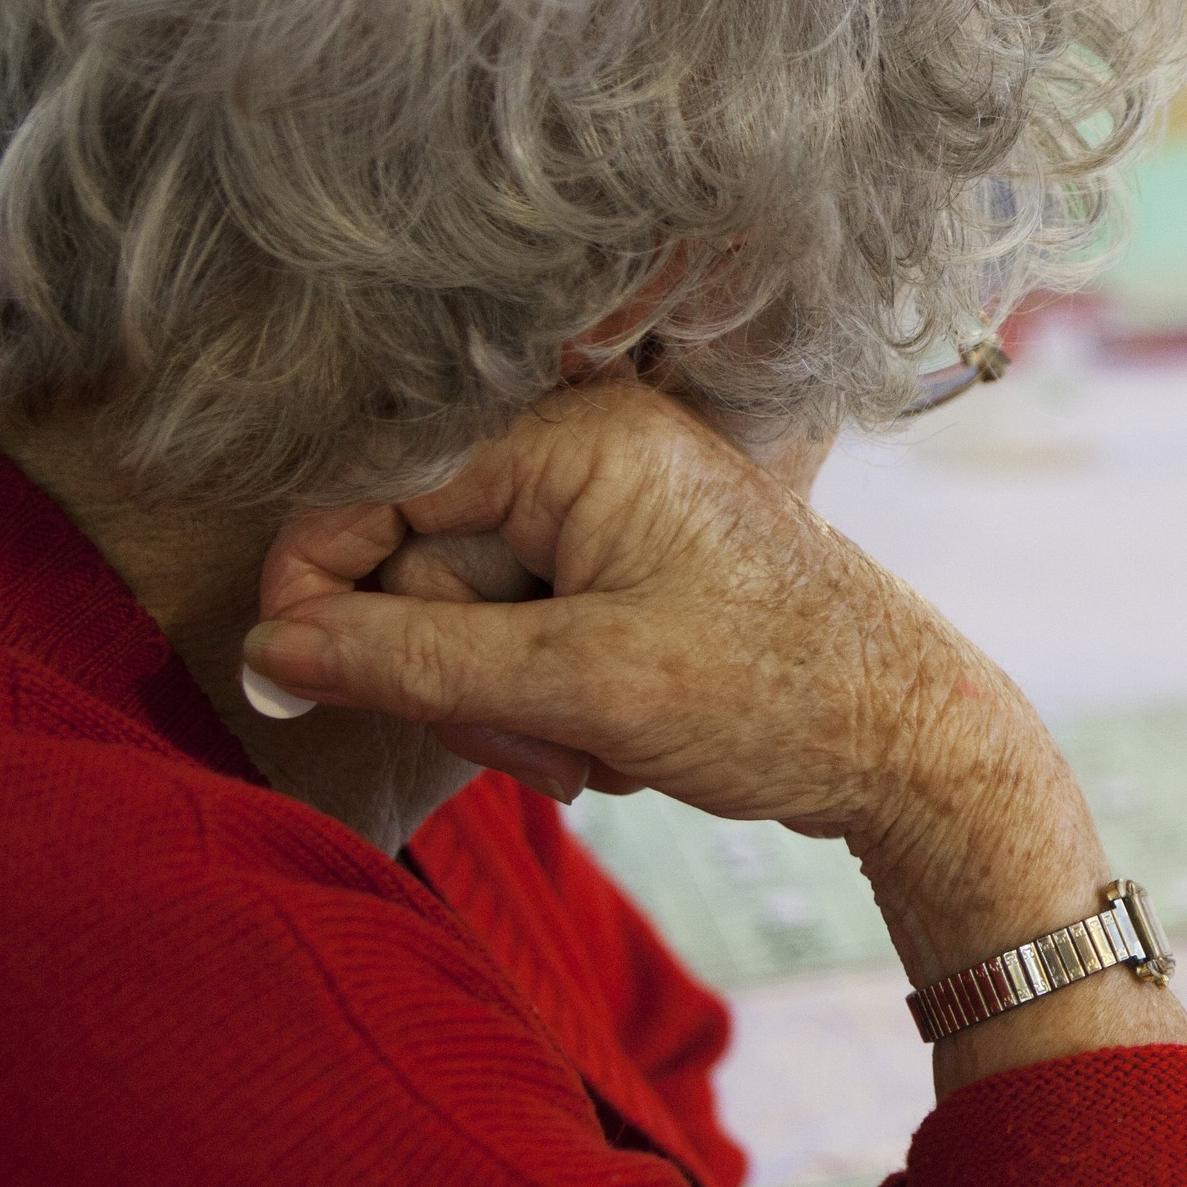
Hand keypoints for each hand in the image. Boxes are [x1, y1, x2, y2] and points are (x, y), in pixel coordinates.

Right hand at [238, 378, 1186, 1081]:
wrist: (913, 748)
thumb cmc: (777, 696)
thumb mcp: (579, 685)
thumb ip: (410, 661)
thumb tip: (274, 649)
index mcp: (576, 439)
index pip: (378, 491)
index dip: (322, 589)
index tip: (286, 675)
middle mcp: (589, 454)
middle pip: (422, 568)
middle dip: (463, 678)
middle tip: (548, 743)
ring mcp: (611, 516)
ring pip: (470, 623)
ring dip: (510, 708)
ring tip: (599, 748)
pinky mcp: (627, 576)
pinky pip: (526, 643)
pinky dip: (550, 708)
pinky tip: (618, 744)